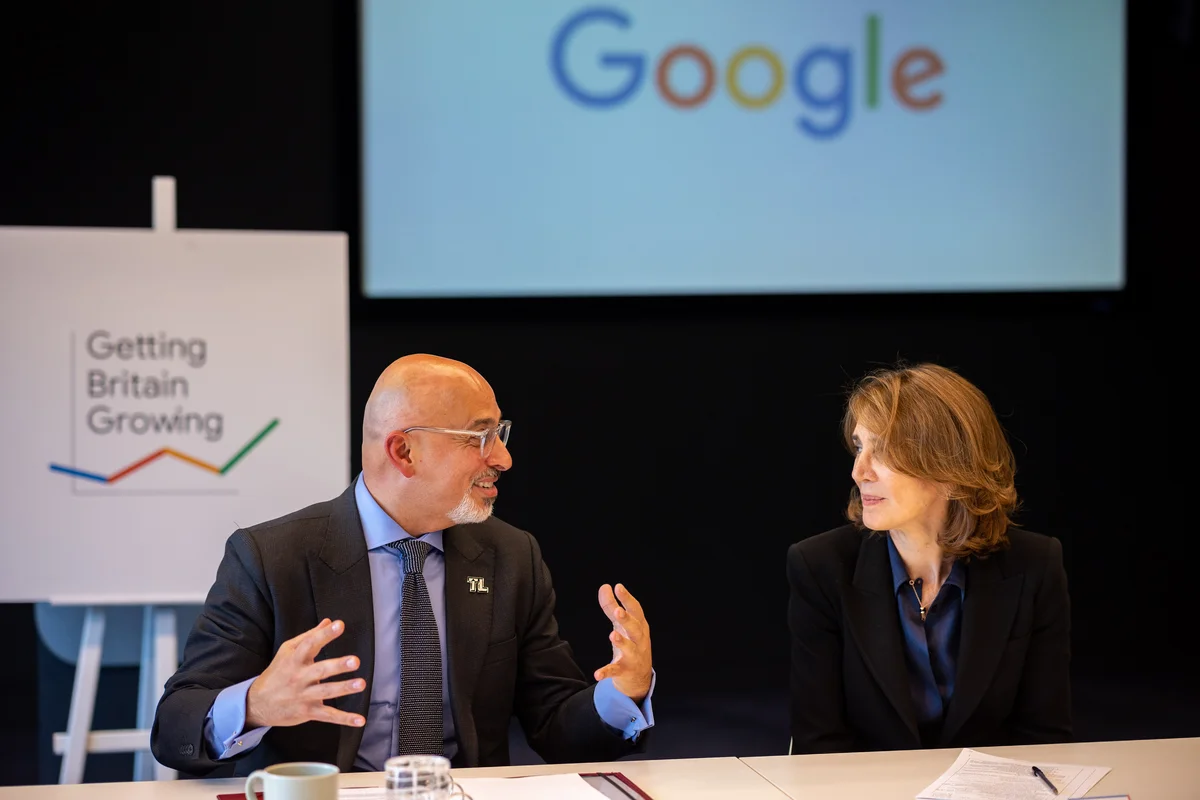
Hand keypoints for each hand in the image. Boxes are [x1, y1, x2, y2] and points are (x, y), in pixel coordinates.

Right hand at [245, 618, 365, 728]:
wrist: (257, 703)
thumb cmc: (277, 673)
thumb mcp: (288, 651)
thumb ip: (310, 636)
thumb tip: (329, 621)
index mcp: (295, 659)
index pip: (310, 644)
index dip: (324, 634)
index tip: (339, 625)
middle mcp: (300, 677)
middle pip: (320, 670)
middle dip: (337, 666)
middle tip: (354, 661)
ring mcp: (304, 695)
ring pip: (326, 692)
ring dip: (344, 688)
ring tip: (361, 684)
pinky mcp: (308, 711)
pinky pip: (328, 716)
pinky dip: (344, 719)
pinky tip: (360, 720)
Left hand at [593, 583, 652, 702]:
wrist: (640, 678)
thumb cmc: (631, 644)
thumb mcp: (622, 625)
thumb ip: (611, 606)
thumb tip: (605, 586)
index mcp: (640, 627)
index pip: (636, 610)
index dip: (628, 599)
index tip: (618, 587)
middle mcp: (640, 641)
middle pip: (636, 629)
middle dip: (627, 620)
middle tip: (618, 611)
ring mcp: (634, 657)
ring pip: (630, 649)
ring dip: (622, 642)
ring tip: (612, 635)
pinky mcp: (625, 671)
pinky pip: (616, 671)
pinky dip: (607, 672)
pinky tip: (597, 674)